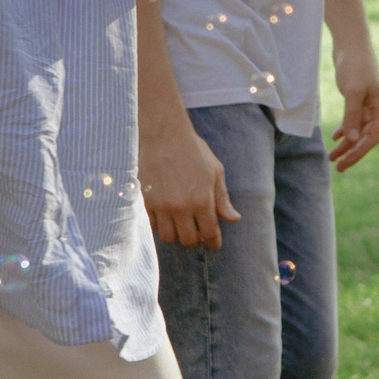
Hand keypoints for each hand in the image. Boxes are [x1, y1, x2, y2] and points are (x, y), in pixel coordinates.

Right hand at [141, 113, 236, 247]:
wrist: (163, 134)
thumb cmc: (193, 151)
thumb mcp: (215, 172)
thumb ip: (222, 199)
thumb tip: (233, 219)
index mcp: (202, 201)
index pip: (210, 234)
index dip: (213, 242)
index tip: (213, 244)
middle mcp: (181, 207)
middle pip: (188, 240)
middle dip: (195, 240)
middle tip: (197, 232)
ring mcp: (161, 206)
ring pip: (169, 237)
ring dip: (176, 234)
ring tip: (180, 224)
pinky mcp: (145, 201)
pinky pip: (152, 225)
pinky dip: (160, 225)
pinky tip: (165, 216)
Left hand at [328, 46, 378, 171]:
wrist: (351, 42)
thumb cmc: (354, 65)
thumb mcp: (352, 92)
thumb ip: (352, 117)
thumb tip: (351, 141)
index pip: (372, 138)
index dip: (358, 153)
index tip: (344, 164)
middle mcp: (376, 108)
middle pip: (365, 137)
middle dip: (351, 152)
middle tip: (336, 166)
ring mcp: (367, 103)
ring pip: (357, 129)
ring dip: (346, 143)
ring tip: (332, 156)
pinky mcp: (357, 97)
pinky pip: (353, 119)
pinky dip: (345, 129)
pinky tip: (336, 136)